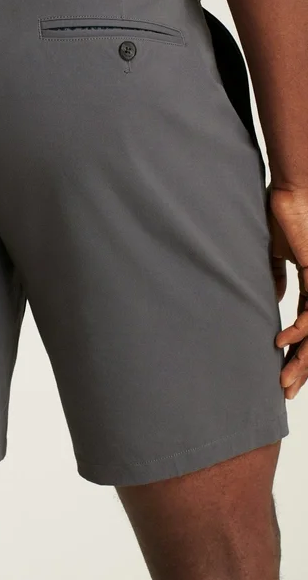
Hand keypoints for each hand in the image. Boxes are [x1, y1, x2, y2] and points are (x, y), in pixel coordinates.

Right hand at [269, 185, 307, 397]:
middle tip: (285, 389)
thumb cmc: (283, 215)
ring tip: (284, 379)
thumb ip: (278, 277)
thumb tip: (277, 298)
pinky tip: (281, 341)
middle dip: (301, 366)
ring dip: (302, 359)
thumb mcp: (275, 253)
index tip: (282, 371)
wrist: (294, 190)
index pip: (307, 327)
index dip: (296, 350)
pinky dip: (297, 329)